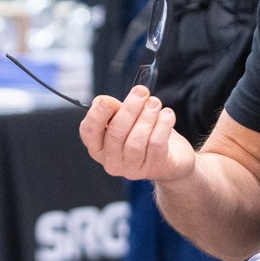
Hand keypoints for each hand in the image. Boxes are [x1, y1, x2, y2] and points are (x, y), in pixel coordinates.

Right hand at [79, 85, 196, 183]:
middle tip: (141, 92)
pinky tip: (166, 114)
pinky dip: (162, 125)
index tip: (106, 101)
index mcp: (99, 146)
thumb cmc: (141, 133)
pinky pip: (156, 144)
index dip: (96, 116)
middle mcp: (112, 161)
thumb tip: (105, 101)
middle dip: (129, 109)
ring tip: (154, 103)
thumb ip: (113, 109)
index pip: (89, 132)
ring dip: (147, 116)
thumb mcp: (125, 118)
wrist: (170, 156)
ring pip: (136, 141)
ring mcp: (132, 168)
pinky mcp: (153, 167)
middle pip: (115, 134)